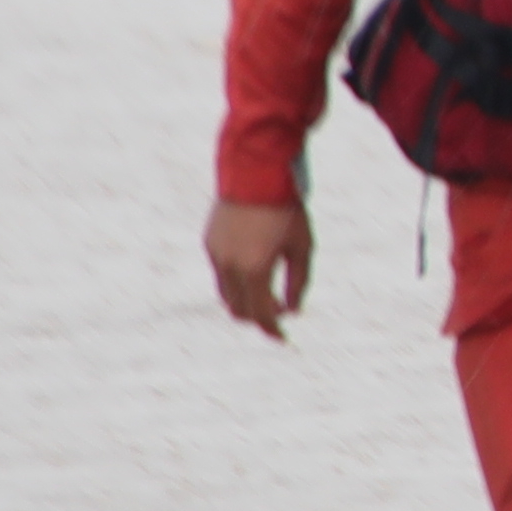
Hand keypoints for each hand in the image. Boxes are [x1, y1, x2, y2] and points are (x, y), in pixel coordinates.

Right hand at [204, 197, 315, 340]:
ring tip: (266, 295)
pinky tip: (254, 270)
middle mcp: (230, 266)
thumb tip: (293, 310)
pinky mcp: (209, 243)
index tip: (284, 338)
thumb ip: (298, 283)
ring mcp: (216, 255)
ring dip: (244, 301)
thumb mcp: (302, 247)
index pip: (261, 314)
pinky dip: (235, 281)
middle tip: (279, 312)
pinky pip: (220, 273)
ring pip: (226, 294)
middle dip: (258, 317)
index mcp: (255, 270)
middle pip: (239, 310)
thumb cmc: (287, 209)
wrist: (256, 172)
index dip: (273, 330)